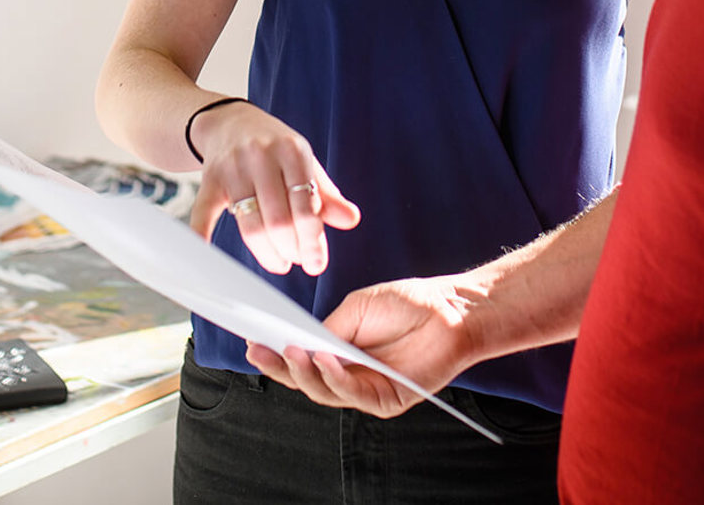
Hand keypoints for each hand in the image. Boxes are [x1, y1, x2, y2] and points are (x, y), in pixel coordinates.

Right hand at [188, 102, 359, 276]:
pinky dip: (203, 239)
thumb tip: (351, 219)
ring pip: (250, 224)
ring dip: (266, 254)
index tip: (316, 263)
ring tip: (279, 262)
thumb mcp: (305, 162)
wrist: (230, 121)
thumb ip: (327, 194)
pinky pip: (203, 214)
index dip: (312, 241)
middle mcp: (262, 156)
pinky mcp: (209, 180)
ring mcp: (233, 168)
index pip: (306, 206)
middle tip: (296, 261)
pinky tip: (210, 266)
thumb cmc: (274, 147)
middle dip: (291, 249)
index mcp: (293, 151)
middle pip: (278, 220)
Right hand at [246, 274, 482, 416]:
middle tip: (262, 352)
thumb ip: (329, 327)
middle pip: (306, 380)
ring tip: (293, 352)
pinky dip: (337, 378)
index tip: (252, 341)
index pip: (300, 358)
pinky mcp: (387, 401)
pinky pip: (354, 395)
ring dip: (305, 373)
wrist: (450, 309)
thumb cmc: (408, 303)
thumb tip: (302, 342)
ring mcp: (366, 389)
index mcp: (338, 351)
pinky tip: (327, 360)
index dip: (275, 354)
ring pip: (325, 392)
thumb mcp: (358, 307)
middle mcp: (348, 374)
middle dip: (281, 368)